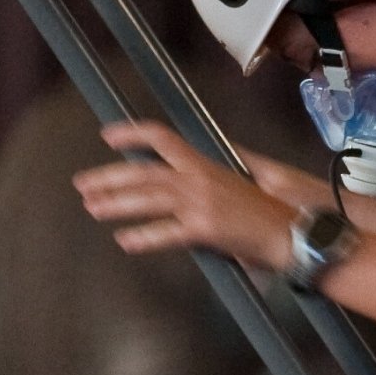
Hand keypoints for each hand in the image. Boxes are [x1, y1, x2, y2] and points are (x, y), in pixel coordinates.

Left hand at [72, 122, 308, 270]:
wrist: (292, 232)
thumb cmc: (267, 212)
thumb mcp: (237, 182)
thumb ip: (208, 177)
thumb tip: (185, 175)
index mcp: (206, 164)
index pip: (163, 138)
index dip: (133, 133)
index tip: (107, 136)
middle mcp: (199, 179)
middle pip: (144, 172)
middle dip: (110, 177)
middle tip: (83, 185)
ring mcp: (201, 203)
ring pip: (149, 198)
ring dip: (117, 203)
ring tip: (94, 208)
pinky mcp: (206, 229)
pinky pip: (167, 232)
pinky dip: (143, 237)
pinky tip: (125, 241)